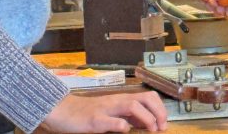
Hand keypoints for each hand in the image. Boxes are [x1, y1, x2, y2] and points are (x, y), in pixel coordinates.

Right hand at [38, 92, 167, 132]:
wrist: (64, 111)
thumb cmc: (88, 113)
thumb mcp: (112, 112)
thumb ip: (129, 116)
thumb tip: (148, 121)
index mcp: (121, 100)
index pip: (148, 97)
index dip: (160, 109)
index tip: (164, 124)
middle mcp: (116, 101)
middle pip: (144, 98)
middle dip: (158, 111)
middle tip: (161, 127)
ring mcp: (106, 110)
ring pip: (131, 105)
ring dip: (146, 118)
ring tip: (151, 129)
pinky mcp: (94, 120)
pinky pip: (111, 121)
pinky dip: (121, 125)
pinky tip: (125, 130)